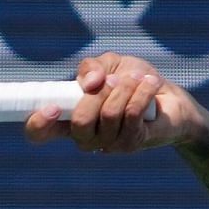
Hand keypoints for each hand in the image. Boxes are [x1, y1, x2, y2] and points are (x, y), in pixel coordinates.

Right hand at [23, 52, 199, 153]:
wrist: (170, 96)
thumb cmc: (132, 81)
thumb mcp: (109, 64)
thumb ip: (92, 67)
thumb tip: (90, 82)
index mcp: (68, 118)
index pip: (39, 133)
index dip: (38, 123)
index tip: (51, 106)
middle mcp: (85, 137)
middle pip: (80, 123)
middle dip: (98, 93)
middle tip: (113, 79)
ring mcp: (109, 144)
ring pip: (109, 115)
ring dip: (124, 88)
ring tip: (137, 77)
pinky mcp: (133, 143)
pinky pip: (132, 115)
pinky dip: (141, 91)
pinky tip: (150, 82)